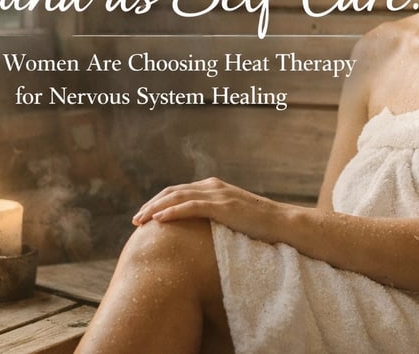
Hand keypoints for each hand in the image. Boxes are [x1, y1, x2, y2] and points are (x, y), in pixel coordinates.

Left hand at [132, 177, 287, 243]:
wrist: (282, 223)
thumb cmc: (259, 226)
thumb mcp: (232, 217)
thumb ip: (215, 216)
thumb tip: (199, 232)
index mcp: (213, 187)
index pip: (178, 191)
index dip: (159, 202)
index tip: (144, 216)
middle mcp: (212, 186)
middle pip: (172, 192)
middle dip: (151, 205)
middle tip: (135, 219)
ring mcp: (218, 194)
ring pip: (177, 197)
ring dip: (155, 208)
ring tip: (140, 220)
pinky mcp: (223, 206)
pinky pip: (191, 207)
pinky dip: (172, 212)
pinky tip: (158, 221)